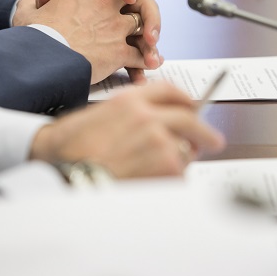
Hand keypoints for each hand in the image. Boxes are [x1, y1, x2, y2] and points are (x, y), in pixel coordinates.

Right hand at [14, 0, 160, 83]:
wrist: (41, 67)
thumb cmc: (31, 41)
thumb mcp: (26, 14)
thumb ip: (36, 0)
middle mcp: (101, 3)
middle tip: (132, 7)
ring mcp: (113, 26)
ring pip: (141, 20)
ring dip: (145, 30)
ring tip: (146, 42)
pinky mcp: (119, 51)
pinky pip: (140, 52)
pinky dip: (146, 60)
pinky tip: (146, 64)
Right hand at [29, 81, 225, 177]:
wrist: (63, 172)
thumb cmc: (70, 148)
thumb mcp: (98, 116)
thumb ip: (130, 115)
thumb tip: (155, 124)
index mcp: (130, 100)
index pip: (169, 90)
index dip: (185, 99)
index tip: (194, 107)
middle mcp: (149, 116)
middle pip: (189, 118)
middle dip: (204, 132)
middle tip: (212, 141)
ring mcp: (160, 140)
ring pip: (185, 150)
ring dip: (179, 163)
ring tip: (156, 174)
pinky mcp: (166, 165)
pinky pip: (180, 174)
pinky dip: (171, 182)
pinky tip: (149, 185)